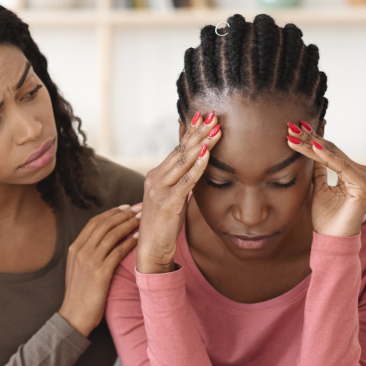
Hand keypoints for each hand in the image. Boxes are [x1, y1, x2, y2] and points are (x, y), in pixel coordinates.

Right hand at [59, 204, 141, 335]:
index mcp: (75, 248)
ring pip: (112, 235)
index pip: (95, 222)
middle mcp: (81, 251)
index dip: (112, 212)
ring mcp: (89, 261)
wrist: (74, 316)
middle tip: (139, 208)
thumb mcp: (79, 269)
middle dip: (124, 214)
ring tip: (143, 219)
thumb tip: (105, 241)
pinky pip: (117, 252)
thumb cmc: (80, 294)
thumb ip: (88, 253)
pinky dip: (129, 242)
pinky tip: (139, 238)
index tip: (126, 207)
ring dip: (129, 224)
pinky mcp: (100, 273)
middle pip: (105, 224)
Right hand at [136, 110, 222, 273]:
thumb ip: (181, 182)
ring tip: (215, 129)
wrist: (150, 250)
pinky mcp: (167, 202)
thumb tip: (194, 167)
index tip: (204, 116)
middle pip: (180, 150)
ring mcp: (159, 189)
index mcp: (156, 176)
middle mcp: (155, 178)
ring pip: (183, 161)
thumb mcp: (173, 199)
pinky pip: (186, 181)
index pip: (176, 149)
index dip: (190, 132)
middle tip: (213, 115)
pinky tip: (207, 155)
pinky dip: (197, 166)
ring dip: (201, 144)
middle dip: (198, 131)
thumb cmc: (164, 226)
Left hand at [286, 121, 365, 237]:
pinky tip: (313, 147)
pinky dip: (326, 157)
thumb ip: (319, 171)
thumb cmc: (326, 219)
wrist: (333, 240)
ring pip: (333, 155)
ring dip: (313, 144)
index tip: (294, 129)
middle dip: (309, 138)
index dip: (312, 140)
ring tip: (295, 135)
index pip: (329, 152)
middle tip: (291, 126)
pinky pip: (341, 167)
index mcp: (350, 172)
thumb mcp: (319, 189)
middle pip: (331, 150)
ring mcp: (364, 177)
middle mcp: (360, 172)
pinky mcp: (364, 185)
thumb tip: (312, 151)